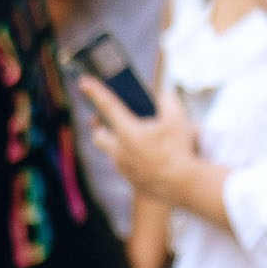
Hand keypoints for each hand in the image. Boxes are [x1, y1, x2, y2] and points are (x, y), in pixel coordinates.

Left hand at [77, 74, 199, 202]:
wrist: (183, 185)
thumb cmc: (180, 150)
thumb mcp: (179, 120)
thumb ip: (169, 102)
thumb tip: (165, 96)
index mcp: (128, 131)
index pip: (108, 106)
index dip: (95, 92)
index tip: (83, 82)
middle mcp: (119, 149)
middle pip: (99, 136)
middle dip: (100, 128)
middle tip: (105, 121)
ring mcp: (124, 167)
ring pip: (113, 153)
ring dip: (118, 145)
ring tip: (136, 141)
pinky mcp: (132, 181)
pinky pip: (127, 168)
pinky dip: (133, 161)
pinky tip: (148, 160)